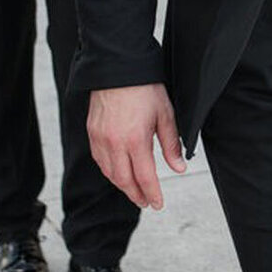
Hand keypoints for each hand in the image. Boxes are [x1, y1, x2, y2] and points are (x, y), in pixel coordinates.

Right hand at [87, 83, 185, 209]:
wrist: (118, 67)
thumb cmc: (145, 88)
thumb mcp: (165, 115)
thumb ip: (171, 145)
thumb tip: (179, 168)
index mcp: (135, 140)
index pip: (145, 177)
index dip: (152, 194)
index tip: (158, 204)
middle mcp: (114, 143)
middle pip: (124, 180)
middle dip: (136, 195)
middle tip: (146, 202)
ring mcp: (100, 138)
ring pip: (110, 173)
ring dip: (122, 185)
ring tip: (135, 190)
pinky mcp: (92, 132)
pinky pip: (99, 160)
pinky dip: (110, 171)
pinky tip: (118, 172)